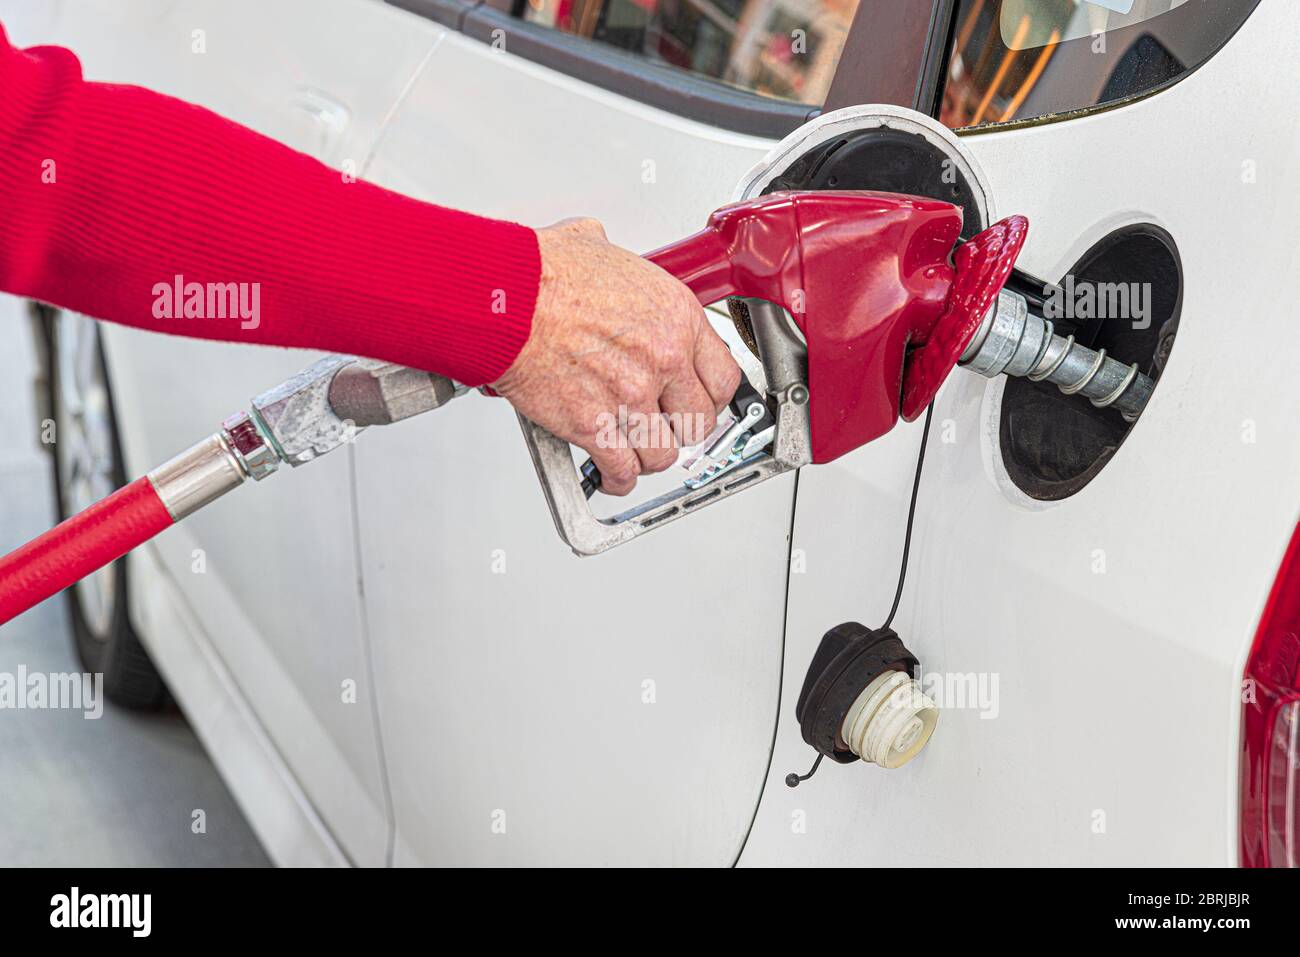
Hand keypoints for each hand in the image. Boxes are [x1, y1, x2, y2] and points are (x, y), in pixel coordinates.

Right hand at [492, 218, 741, 495]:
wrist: (505, 300)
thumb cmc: (543, 274)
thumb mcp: (602, 250)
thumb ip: (620, 271)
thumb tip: (605, 259)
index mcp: (676, 318)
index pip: (723, 378)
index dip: (710, 397)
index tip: (699, 403)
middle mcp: (663, 360)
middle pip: (698, 422)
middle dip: (681, 430)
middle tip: (665, 428)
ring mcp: (632, 397)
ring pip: (663, 454)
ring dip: (648, 456)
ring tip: (634, 451)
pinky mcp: (595, 427)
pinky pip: (622, 470)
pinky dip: (617, 479)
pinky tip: (611, 474)